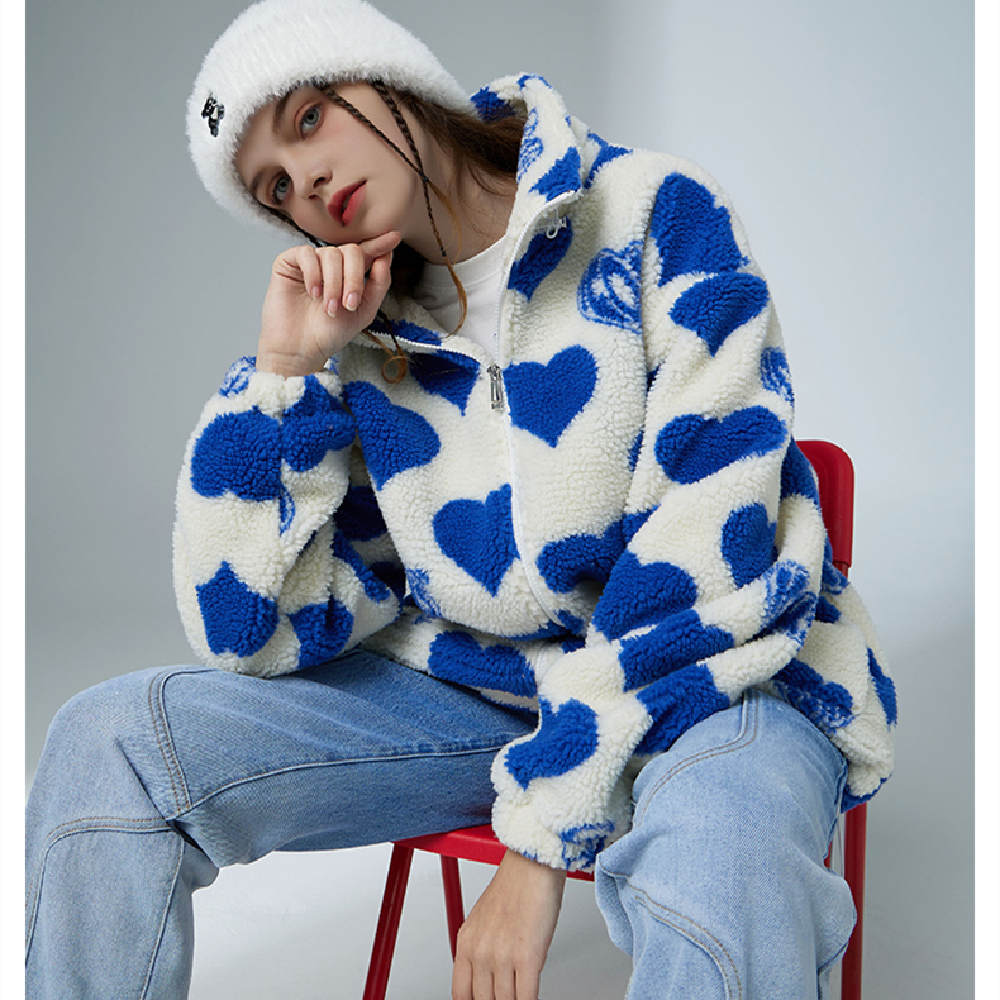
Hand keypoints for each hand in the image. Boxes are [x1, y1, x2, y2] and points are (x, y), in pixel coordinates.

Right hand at [256, 230, 401, 375]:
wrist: (301, 349)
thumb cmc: (330, 333)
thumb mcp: (364, 311)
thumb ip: (379, 285)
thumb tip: (385, 257)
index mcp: (350, 274)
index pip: (367, 252)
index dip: (380, 243)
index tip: (395, 237)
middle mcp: (332, 265)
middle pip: (352, 251)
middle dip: (355, 278)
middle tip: (349, 304)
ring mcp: (311, 262)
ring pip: (331, 254)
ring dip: (334, 284)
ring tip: (330, 308)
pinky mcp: (288, 263)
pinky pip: (306, 254)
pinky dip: (313, 274)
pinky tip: (314, 293)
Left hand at [452, 849, 567, 999]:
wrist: (533, 864)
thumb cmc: (515, 887)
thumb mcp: (483, 920)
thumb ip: (480, 950)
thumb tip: (487, 979)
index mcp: (466, 942)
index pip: (461, 994)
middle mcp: (480, 951)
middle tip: (507, 996)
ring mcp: (502, 956)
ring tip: (521, 996)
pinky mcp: (528, 957)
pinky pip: (526, 997)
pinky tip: (532, 998)